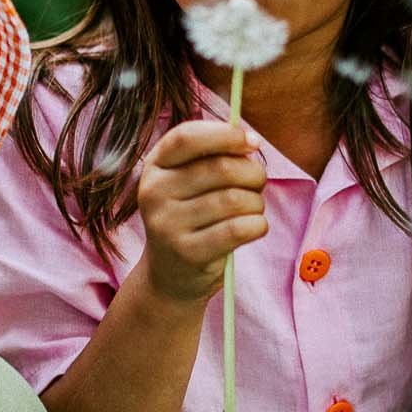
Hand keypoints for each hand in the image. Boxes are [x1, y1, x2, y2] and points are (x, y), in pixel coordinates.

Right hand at [137, 119, 266, 304]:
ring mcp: (167, 225)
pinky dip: (257, 225)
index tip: (252, 142)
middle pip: (220, 168)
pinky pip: (238, 229)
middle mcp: (154, 193)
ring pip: (234, 199)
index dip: (225, 135)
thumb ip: (212, 156)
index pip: (186, 137)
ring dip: (256, 202)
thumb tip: (250, 141)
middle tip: (257, 184)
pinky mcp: (188, 252)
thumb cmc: (191, 218)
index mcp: (155, 167)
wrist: (170, 276)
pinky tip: (254, 227)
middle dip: (252, 173)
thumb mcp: (187, 182)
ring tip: (253, 209)